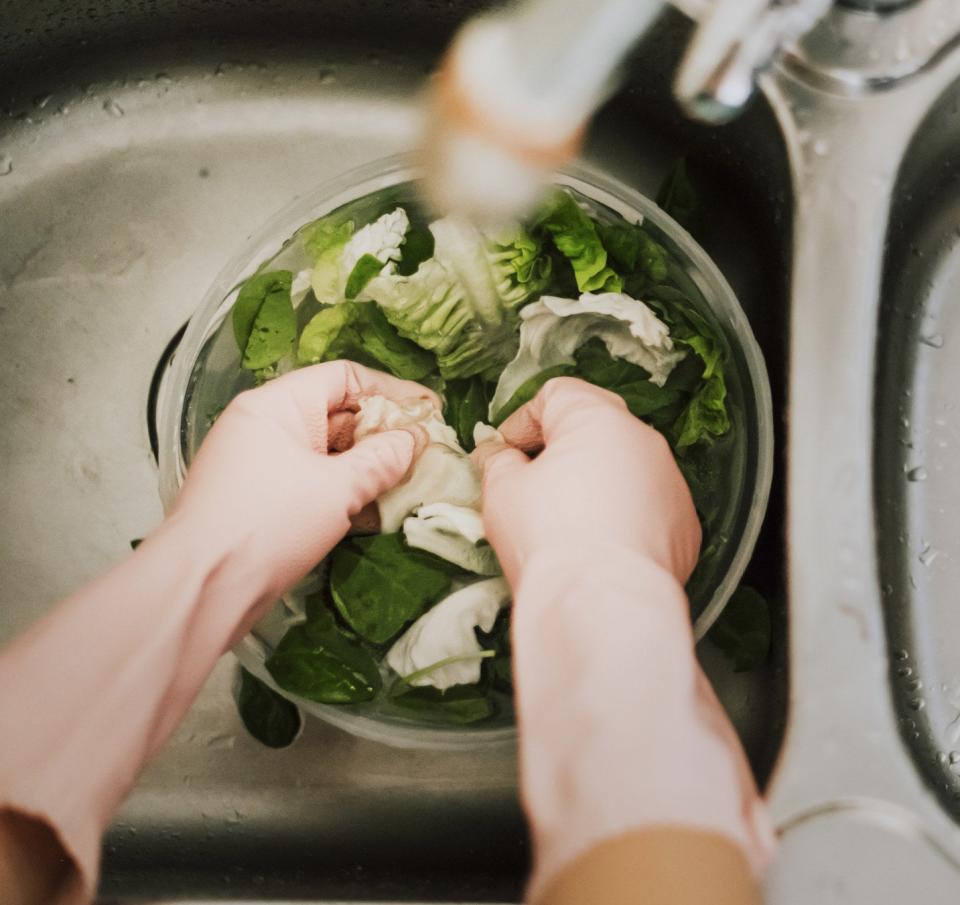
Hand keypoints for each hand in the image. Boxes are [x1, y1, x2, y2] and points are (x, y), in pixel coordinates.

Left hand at [168, 360, 437, 601]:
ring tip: (409, 483)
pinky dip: (343, 492)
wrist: (202, 588)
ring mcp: (260, 464)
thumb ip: (383, 459)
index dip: (393, 390)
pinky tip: (375, 512)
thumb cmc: (268, 524)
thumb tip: (415, 439)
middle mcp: (265, 424)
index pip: (345, 377)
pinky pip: (311, 482)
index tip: (430, 411)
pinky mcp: (260, 500)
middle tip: (426, 452)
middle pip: (337, 414)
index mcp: (278, 404)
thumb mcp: (339, 489)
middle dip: (383, 433)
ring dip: (367, 467)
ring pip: (327, 453)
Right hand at [474, 377, 700, 586]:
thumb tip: (499, 454)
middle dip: (561, 449)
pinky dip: (625, 517)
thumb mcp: (502, 491)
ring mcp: (673, 484)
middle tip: (532, 483)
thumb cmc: (546, 537)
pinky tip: (602, 547)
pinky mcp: (687, 526)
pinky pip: (649, 507)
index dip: (523, 421)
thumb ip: (498, 461)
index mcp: (599, 419)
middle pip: (596, 427)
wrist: (602, 607)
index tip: (504, 454)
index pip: (557, 395)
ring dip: (596, 482)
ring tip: (569, 522)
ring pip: (626, 468)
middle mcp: (645, 441)